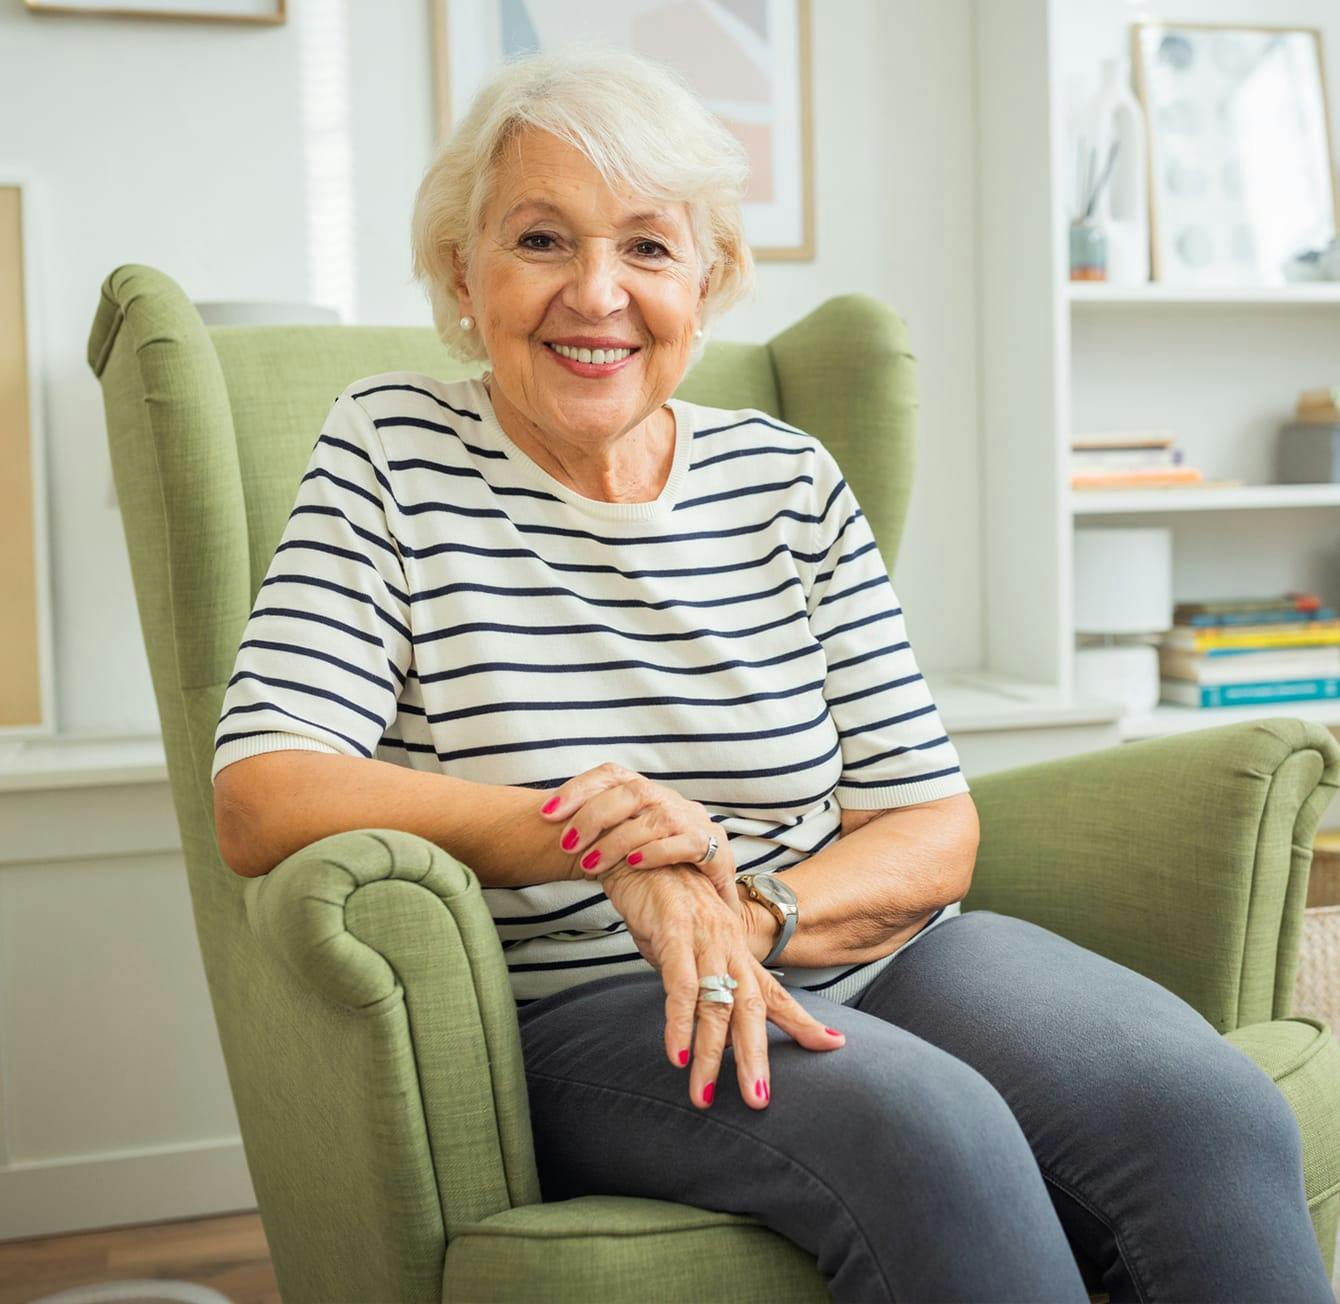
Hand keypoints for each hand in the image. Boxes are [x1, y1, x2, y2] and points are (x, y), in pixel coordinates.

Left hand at [539, 763, 738, 911]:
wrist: (707, 897)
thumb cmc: (658, 867)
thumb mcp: (624, 843)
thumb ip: (597, 831)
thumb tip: (549, 824)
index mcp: (646, 794)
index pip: (610, 775)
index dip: (578, 789)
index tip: (546, 813)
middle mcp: (670, 801)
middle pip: (632, 791)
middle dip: (594, 816)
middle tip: (566, 844)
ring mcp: (694, 822)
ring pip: (656, 818)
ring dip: (618, 841)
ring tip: (589, 865)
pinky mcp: (715, 849)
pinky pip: (687, 843)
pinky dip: (658, 852)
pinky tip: (634, 863)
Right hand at [596, 861, 845, 1108]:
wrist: (641, 851)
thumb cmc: (665, 902)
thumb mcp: (691, 943)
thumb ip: (704, 980)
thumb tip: (707, 1024)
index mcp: (737, 949)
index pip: (774, 993)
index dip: (802, 1021)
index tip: (834, 1045)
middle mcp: (728, 945)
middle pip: (751, 1008)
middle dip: (756, 1057)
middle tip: (759, 1100)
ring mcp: (703, 938)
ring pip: (715, 1005)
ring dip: (710, 1055)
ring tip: (705, 1096)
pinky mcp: (673, 932)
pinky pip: (679, 985)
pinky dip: (679, 1022)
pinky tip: (675, 1055)